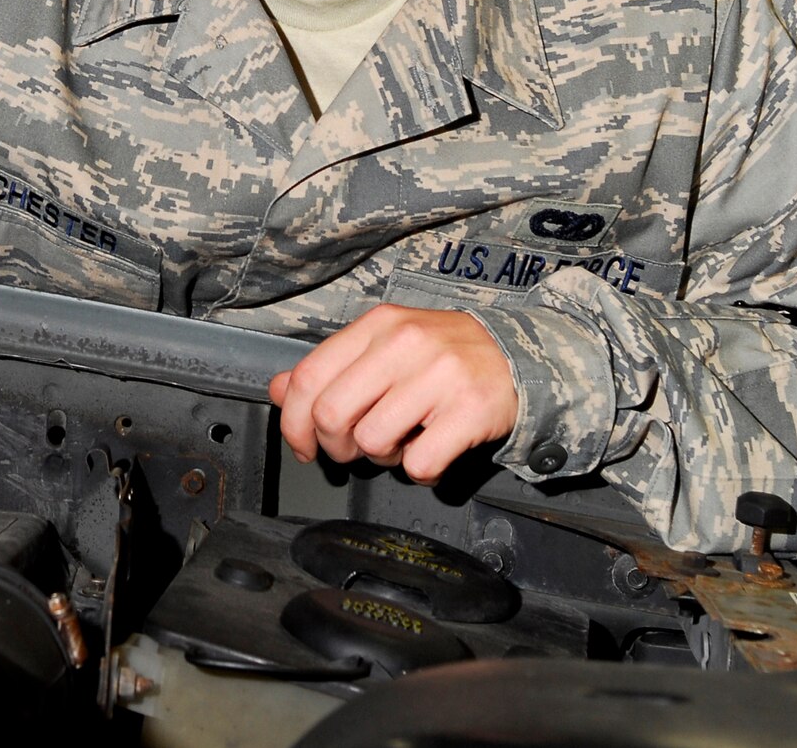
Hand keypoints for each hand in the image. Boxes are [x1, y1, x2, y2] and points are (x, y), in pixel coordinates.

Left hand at [267, 304, 515, 484]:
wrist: (518, 358)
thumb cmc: (443, 358)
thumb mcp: (383, 348)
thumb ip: (331, 369)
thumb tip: (278, 390)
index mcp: (377, 326)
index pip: (307, 377)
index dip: (293, 422)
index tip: (304, 445)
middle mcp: (405, 343)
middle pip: (331, 414)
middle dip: (336, 445)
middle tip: (356, 448)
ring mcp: (440, 375)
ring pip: (372, 440)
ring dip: (382, 457)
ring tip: (403, 441)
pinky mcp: (471, 410)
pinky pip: (420, 463)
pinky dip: (419, 470)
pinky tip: (430, 450)